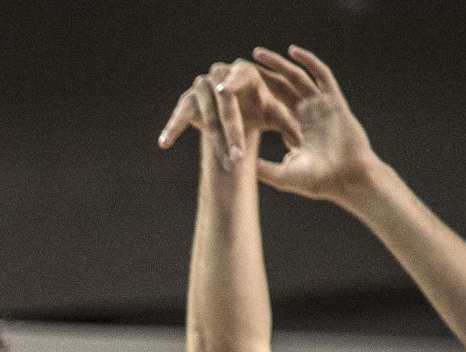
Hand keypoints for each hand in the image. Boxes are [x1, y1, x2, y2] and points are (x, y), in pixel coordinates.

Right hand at [159, 61, 292, 170]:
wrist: (235, 106)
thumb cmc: (258, 108)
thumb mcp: (273, 114)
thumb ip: (287, 123)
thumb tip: (301, 142)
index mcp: (243, 71)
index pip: (237, 78)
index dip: (231, 85)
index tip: (224, 91)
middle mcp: (219, 75)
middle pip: (223, 106)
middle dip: (230, 135)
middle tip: (237, 159)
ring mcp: (200, 87)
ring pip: (205, 116)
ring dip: (215, 143)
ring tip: (222, 165)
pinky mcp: (186, 100)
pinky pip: (180, 115)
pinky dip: (173, 128)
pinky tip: (164, 143)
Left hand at [246, 47, 379, 203]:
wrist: (348, 179)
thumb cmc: (318, 181)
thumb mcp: (283, 175)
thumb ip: (262, 168)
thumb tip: (236, 163)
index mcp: (294, 126)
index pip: (271, 105)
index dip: (256, 95)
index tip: (237, 88)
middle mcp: (306, 112)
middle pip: (281, 87)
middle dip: (262, 74)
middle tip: (239, 63)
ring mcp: (320, 105)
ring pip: (296, 77)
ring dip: (279, 64)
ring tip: (257, 54)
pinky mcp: (334, 101)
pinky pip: (321, 75)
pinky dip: (309, 62)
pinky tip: (293, 51)